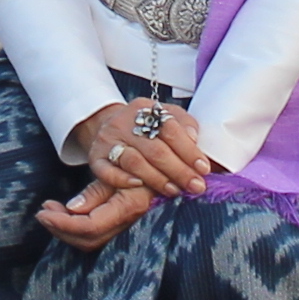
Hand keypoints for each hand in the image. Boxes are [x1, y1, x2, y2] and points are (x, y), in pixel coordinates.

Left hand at [33, 171, 153, 250]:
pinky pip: (95, 234)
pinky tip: (65, 212)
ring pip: (91, 240)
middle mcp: (129, 222)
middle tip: (43, 211)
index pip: (91, 226)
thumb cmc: (136, 159)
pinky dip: (75, 226)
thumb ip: (95, 192)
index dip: (64, 223)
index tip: (43, 211)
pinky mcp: (120, 224)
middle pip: (89, 239)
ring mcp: (126, 226)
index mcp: (129, 207)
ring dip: (66, 228)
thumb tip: (73, 209)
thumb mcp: (115, 169)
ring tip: (50, 208)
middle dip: (61, 228)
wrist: (159, 158)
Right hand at [69, 99, 214, 201]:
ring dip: (157, 179)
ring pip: (134, 162)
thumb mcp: (166, 118)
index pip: (170, 129)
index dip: (189, 150)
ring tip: (174, 190)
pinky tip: (139, 185)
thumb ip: (184, 125)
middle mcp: (124, 123)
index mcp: (145, 109)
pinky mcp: (95, 158)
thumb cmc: (145, 128)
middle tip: (195, 186)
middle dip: (179, 170)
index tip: (203, 168)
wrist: (109, 127)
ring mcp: (108, 140)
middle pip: (155, 149)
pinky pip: (107, 171)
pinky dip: (123, 180)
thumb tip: (195, 140)